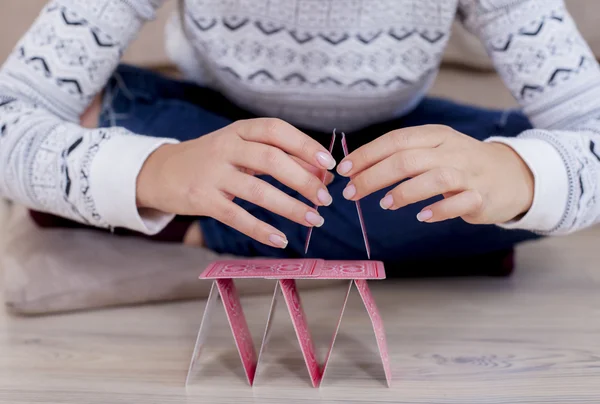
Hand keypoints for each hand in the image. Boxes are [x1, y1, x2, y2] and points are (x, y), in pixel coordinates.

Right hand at [136, 118, 335, 247]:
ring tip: (315, 220)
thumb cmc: (213, 160)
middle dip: (303, 180)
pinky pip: (236, 216)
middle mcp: (226, 147)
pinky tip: (281, 239)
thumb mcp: (242, 150)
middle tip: (325, 199)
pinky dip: (261, 229)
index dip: (304, 145)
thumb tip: (322, 174)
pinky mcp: (202, 199)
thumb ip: (279, 157)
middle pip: (271, 160)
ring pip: (257, 191)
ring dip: (290, 207)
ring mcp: (212, 174)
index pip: (276, 130)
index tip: (328, 164)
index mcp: (240, 130)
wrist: (161, 172)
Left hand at [336, 125, 533, 223]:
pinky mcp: (482, 196)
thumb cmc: (461, 164)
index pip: (395, 140)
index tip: (344, 170)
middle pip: (407, 159)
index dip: (367, 155)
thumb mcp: (434, 150)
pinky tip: (423, 217)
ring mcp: (469, 173)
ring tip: (384, 204)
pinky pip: (461, 202)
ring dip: (405, 191)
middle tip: (352, 193)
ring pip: (434, 177)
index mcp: (435, 136)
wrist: (512, 175)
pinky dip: (440, 209)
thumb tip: (357, 168)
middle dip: (374, 176)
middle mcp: (451, 150)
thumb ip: (402, 155)